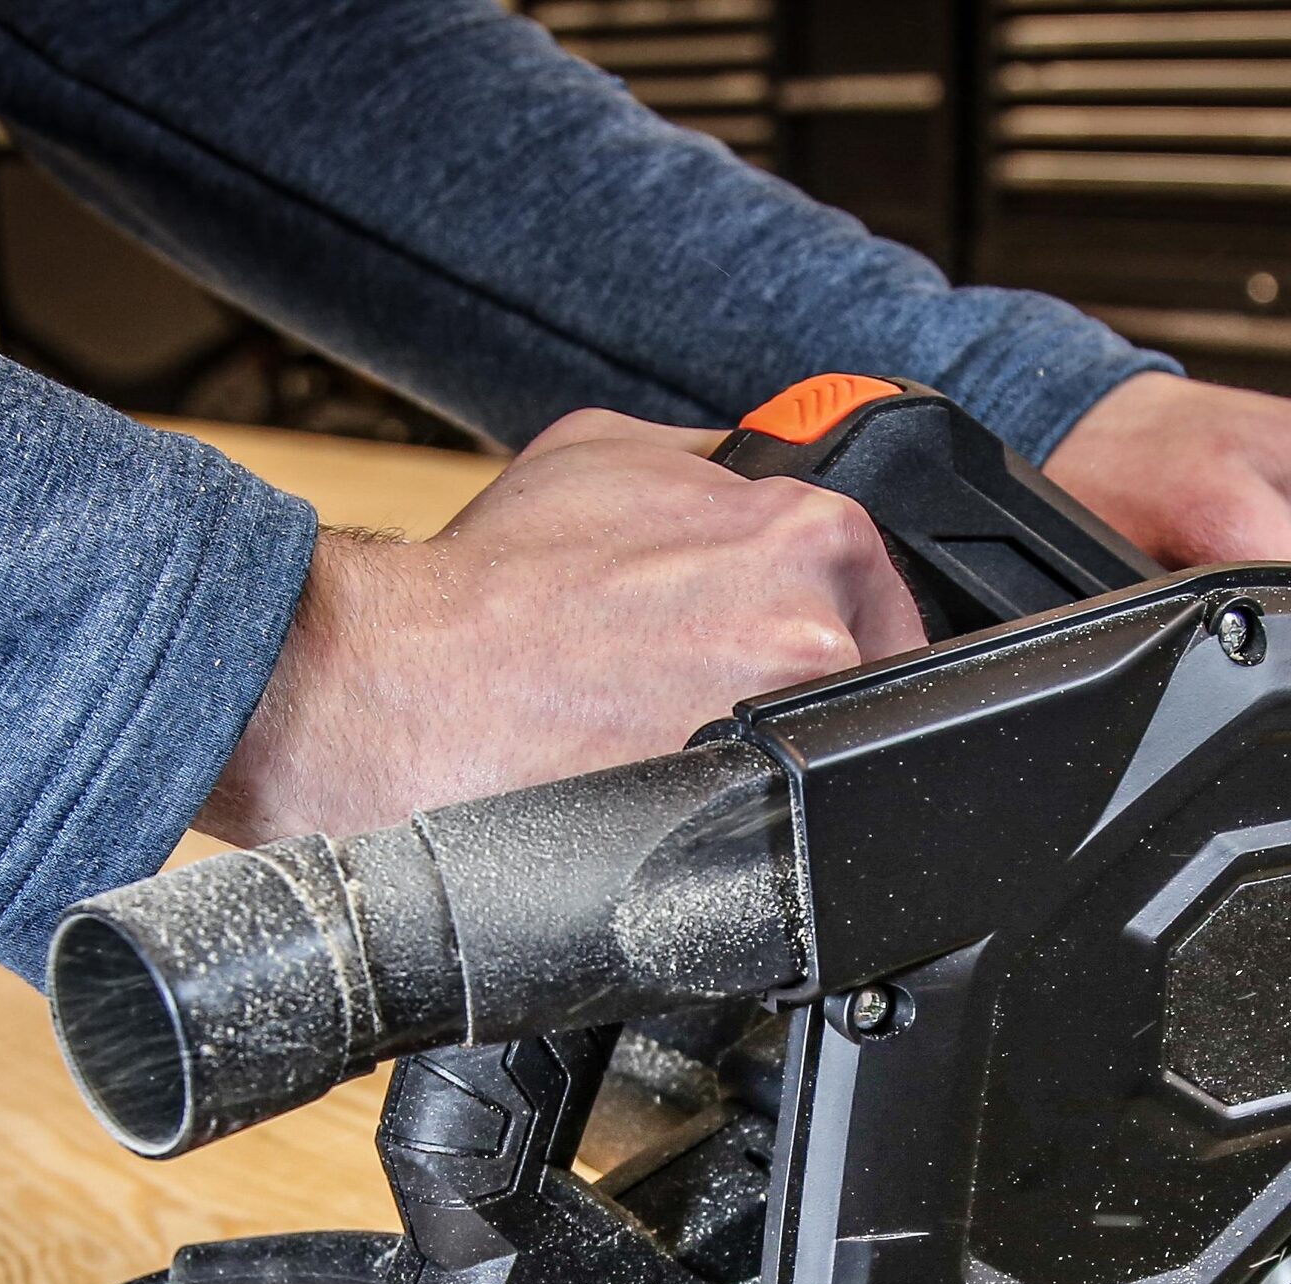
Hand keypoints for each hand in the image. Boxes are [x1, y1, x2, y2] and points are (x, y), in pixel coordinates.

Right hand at [203, 409, 922, 843]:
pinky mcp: (747, 821)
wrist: (403, 691)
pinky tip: (675, 784)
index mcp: (810, 533)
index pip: (886, 585)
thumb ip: (715, 462)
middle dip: (810, 683)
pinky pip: (786, 823)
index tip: (797, 640)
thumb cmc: (491, 585)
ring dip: (778, 747)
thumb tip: (761, 470)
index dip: (841, 616)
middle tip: (726, 692)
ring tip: (683, 736)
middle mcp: (816, 630)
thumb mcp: (610, 453)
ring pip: (830, 752)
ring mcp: (788, 735)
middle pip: (871, 675)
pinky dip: (742, 807)